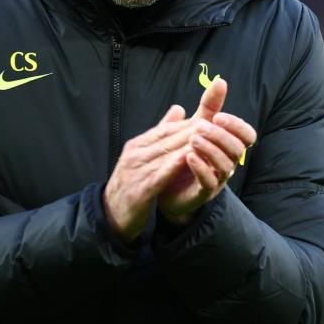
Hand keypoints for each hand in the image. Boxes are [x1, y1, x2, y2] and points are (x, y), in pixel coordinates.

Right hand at [103, 105, 201, 241]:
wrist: (111, 215)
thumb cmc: (131, 184)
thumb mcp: (141, 157)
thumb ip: (160, 134)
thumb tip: (178, 108)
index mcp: (136, 146)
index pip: (164, 130)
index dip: (186, 124)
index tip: (207, 118)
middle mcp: (135, 155)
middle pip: (166, 139)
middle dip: (190, 131)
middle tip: (212, 123)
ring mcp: (135, 172)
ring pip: (165, 154)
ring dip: (186, 146)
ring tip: (206, 139)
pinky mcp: (139, 190)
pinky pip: (159, 175)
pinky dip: (174, 166)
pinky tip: (188, 160)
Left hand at [157, 78, 255, 225]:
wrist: (167, 188)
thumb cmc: (186, 154)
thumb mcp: (195, 127)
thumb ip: (209, 106)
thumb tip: (221, 81)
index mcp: (228, 147)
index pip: (247, 136)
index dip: (237, 125)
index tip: (219, 116)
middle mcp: (227, 163)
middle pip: (237, 149)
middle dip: (221, 135)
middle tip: (200, 127)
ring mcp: (217, 180)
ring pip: (225, 166)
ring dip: (210, 150)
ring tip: (192, 140)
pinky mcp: (202, 193)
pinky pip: (208, 182)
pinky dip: (200, 168)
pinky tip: (188, 157)